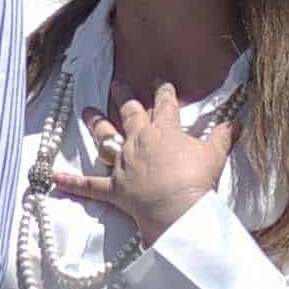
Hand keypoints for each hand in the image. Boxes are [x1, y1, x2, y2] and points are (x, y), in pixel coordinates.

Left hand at [40, 82, 236, 243]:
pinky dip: (70, 182)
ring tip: (87, 110)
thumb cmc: (197, 180)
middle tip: (117, 83)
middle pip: (130, 113)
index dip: (164, 91)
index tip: (160, 79)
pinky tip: (52, 177)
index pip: (165, 105)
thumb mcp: (215, 155)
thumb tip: (237, 123)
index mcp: (164, 131)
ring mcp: (123, 163)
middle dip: (125, 96)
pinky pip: (88, 185)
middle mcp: (138, 141)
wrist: (178, 208)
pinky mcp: (113, 187)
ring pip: (105, 138)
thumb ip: (223, 137)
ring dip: (95, 123)